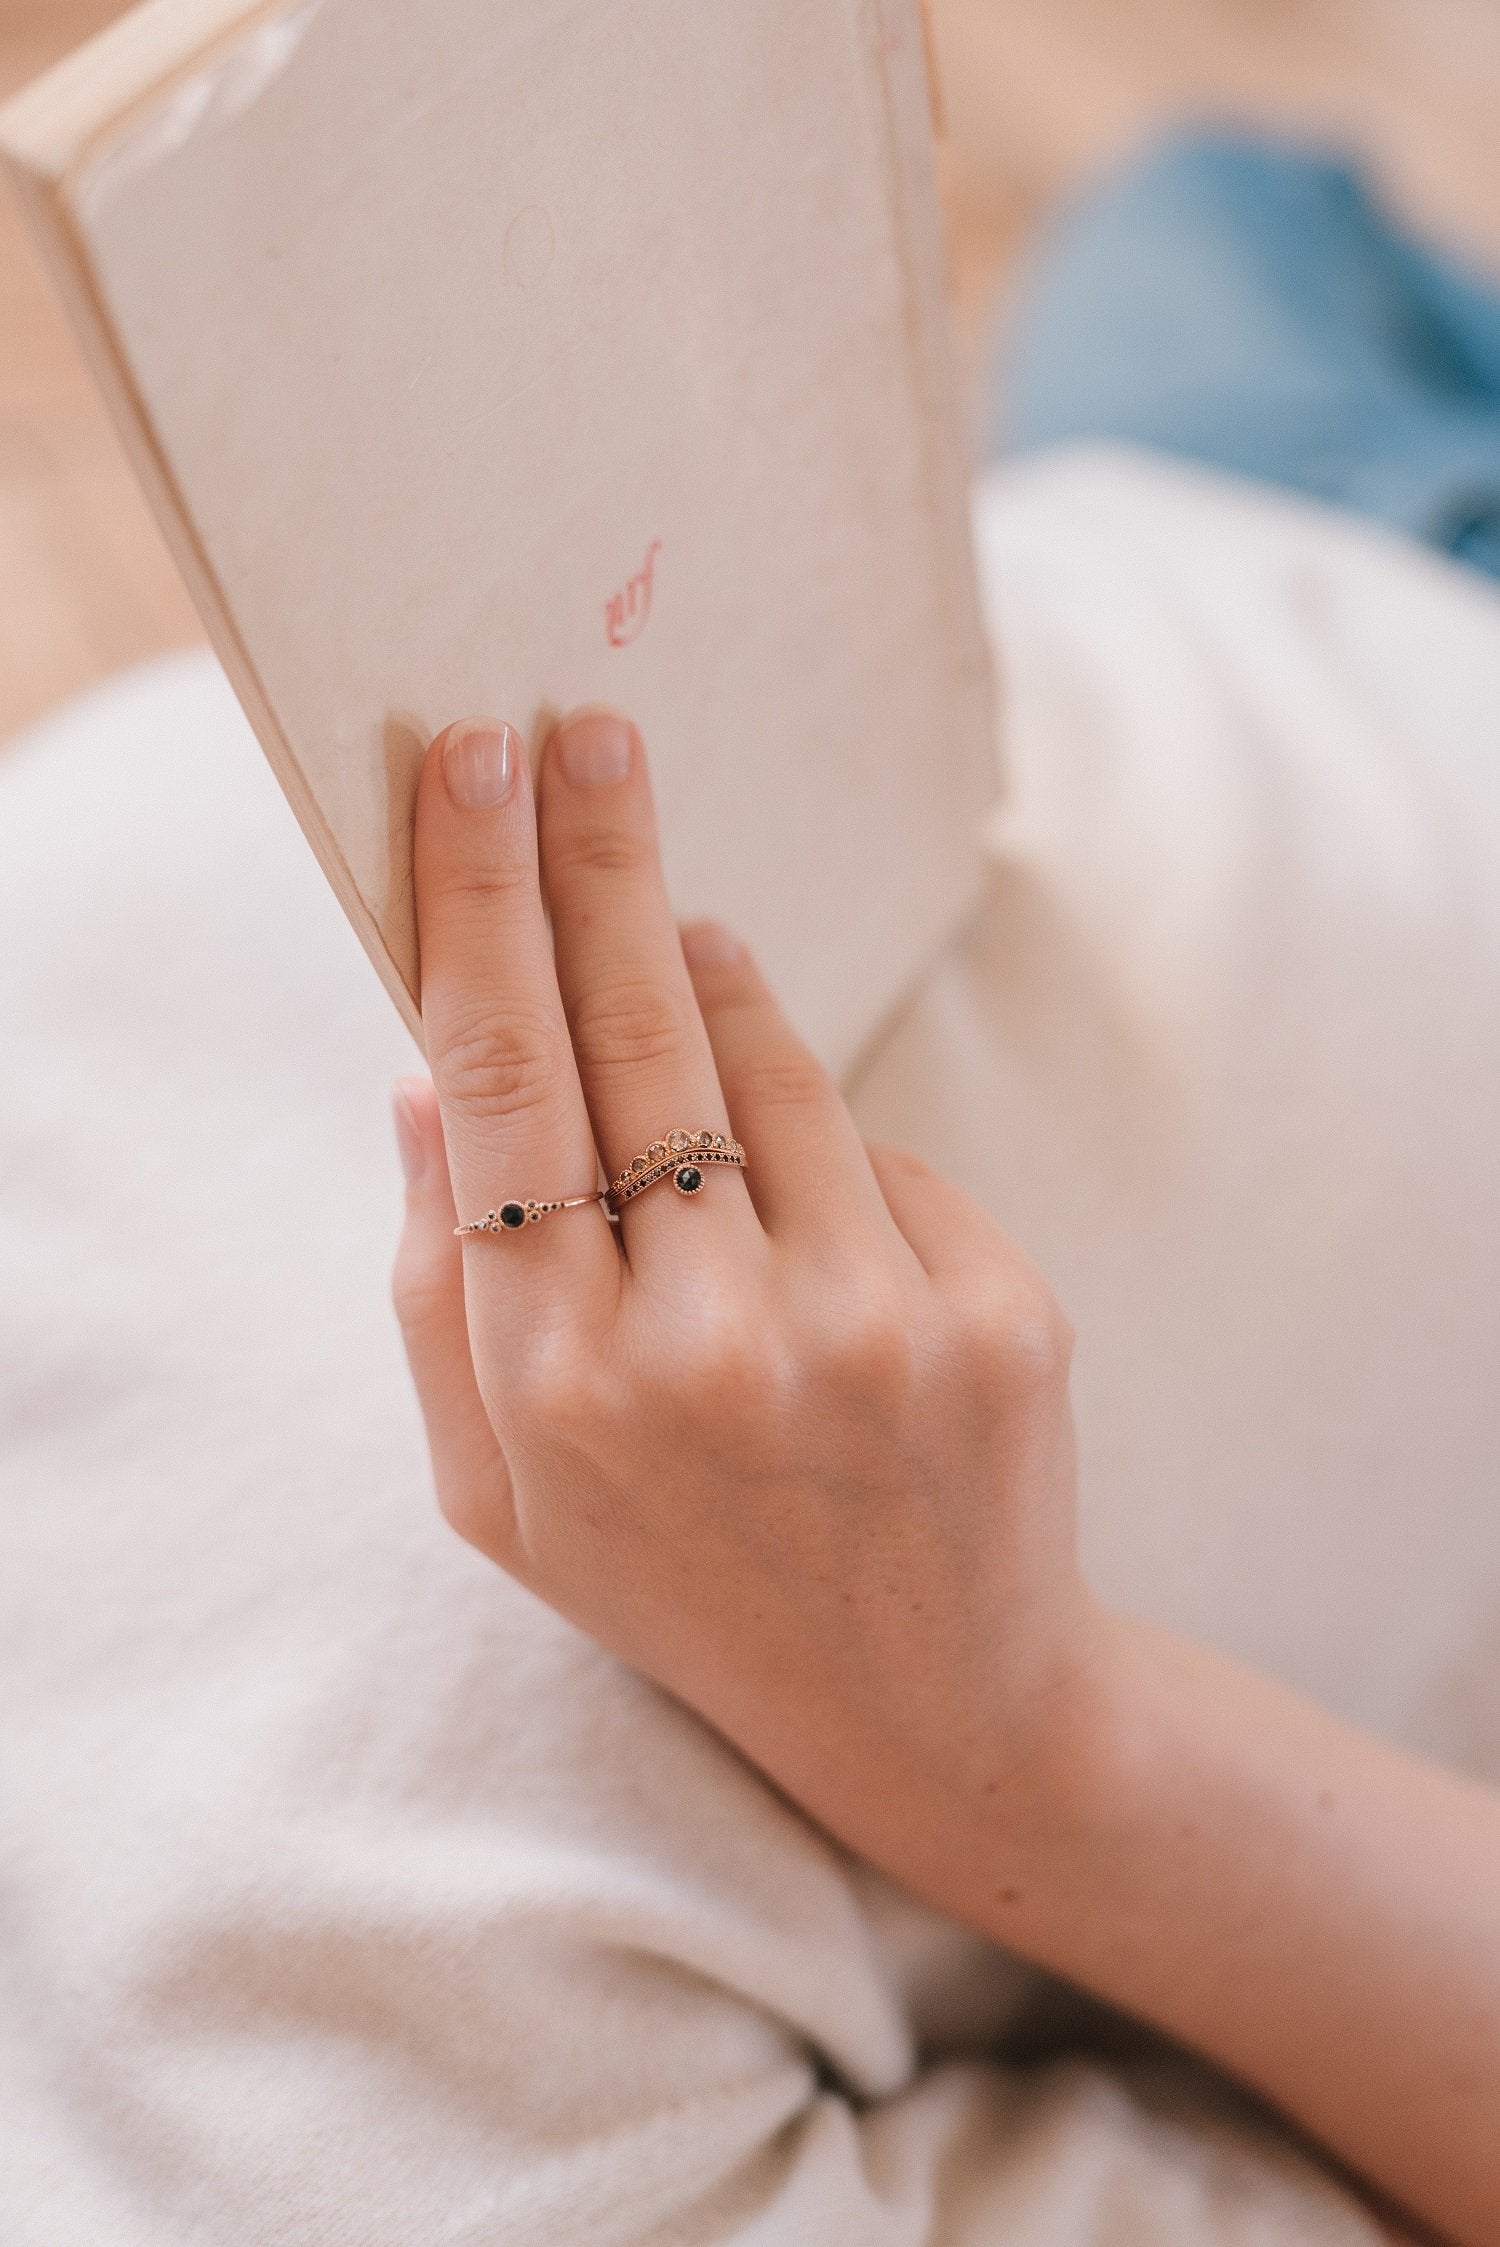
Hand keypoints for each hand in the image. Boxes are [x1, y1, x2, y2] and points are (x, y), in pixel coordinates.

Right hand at [391, 708, 1104, 1905]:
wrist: (932, 1705)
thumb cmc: (685, 1580)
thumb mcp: (499, 1493)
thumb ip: (428, 1292)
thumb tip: (420, 1076)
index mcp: (551, 1381)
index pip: (502, 1080)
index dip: (483, 904)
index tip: (474, 766)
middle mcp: (705, 1342)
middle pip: (638, 1028)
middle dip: (600, 855)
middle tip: (585, 730)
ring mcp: (867, 1326)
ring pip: (774, 1067)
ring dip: (719, 980)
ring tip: (687, 940)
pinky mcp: (997, 1317)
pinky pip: (889, 1156)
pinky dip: (839, 1157)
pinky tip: (824, 1230)